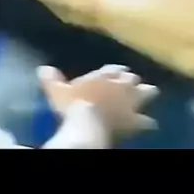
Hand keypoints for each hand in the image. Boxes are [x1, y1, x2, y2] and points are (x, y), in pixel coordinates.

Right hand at [39, 64, 157, 138]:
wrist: (87, 124)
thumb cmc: (72, 105)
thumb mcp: (57, 91)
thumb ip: (52, 80)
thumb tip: (42, 69)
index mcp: (105, 75)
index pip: (114, 69)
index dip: (114, 72)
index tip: (114, 74)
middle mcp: (121, 85)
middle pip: (133, 79)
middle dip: (132, 81)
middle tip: (130, 86)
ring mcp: (131, 103)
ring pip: (148, 93)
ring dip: (147, 94)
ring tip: (148, 96)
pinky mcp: (135, 121)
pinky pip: (147, 121)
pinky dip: (148, 123)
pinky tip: (150, 124)